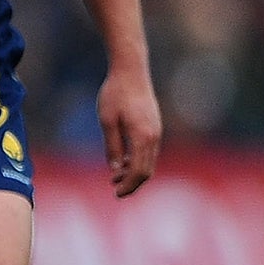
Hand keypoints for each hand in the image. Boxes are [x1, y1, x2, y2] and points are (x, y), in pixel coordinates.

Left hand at [97, 64, 161, 197]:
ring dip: (134, 172)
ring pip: (149, 161)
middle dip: (132, 183)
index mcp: (142, 137)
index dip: (128, 185)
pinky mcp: (154, 126)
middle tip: (115, 191)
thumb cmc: (115, 94)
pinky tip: (123, 162)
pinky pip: (148, 150)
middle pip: (147, 170)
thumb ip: (112, 146)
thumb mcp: (107, 121)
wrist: (131, 71)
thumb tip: (115, 169)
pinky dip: (138, 160)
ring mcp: (156, 131)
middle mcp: (154, 136)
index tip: (116, 193)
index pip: (139, 171)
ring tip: (115, 178)